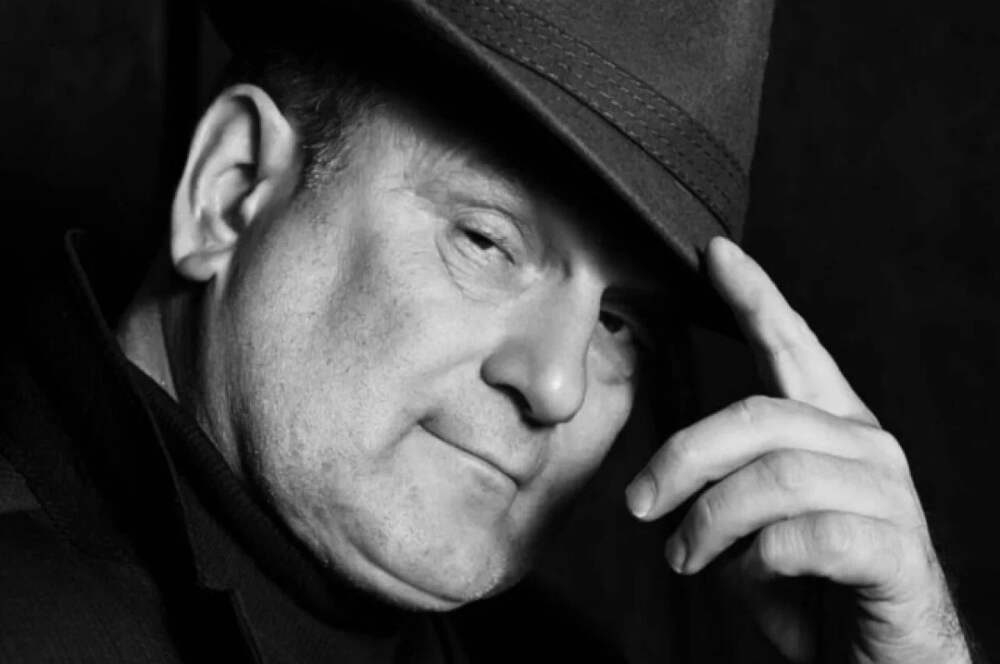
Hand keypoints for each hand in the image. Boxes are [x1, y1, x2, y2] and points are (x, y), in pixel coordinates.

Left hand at [625, 237, 971, 662]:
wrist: (883, 662)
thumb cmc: (812, 589)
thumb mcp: (752, 527)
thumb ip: (724, 483)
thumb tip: (660, 480)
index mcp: (832, 429)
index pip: (792, 348)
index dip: (755, 297)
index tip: (715, 254)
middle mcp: (867, 447)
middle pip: (758, 416)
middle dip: (683, 458)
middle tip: (640, 505)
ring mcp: (888, 497)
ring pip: (775, 477)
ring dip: (711, 522)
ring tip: (686, 557)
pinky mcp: (898, 552)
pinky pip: (806, 537)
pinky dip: (757, 562)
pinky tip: (747, 579)